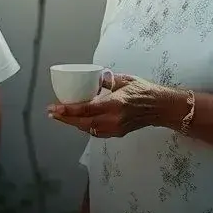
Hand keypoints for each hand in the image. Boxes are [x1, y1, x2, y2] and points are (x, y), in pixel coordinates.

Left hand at [46, 74, 177, 137]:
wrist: (161, 107)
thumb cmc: (144, 90)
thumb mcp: (124, 80)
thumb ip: (107, 80)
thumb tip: (93, 78)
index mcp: (115, 104)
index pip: (86, 109)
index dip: (68, 110)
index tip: (54, 108)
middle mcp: (113, 119)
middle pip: (82, 122)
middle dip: (65, 118)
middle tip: (52, 112)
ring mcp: (115, 128)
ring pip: (87, 128)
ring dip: (73, 122)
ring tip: (60, 115)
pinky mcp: (117, 133)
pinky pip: (95, 132)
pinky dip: (84, 126)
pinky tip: (78, 120)